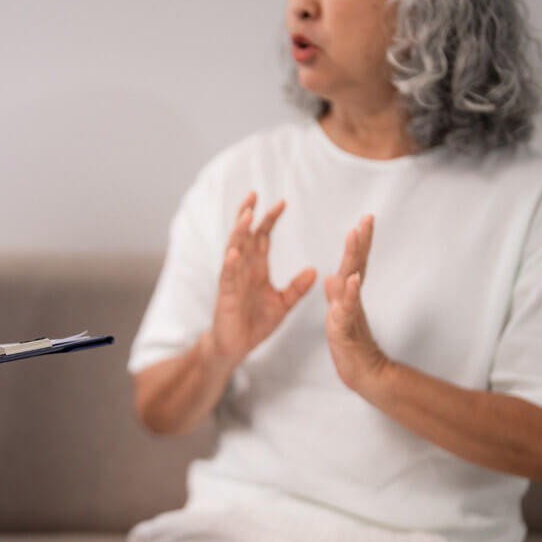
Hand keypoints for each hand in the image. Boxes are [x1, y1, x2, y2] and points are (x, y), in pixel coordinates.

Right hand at [209, 192, 317, 372]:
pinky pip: (228, 277)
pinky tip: (233, 252)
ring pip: (233, 250)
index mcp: (256, 267)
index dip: (270, 219)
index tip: (282, 202)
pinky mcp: (226, 295)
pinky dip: (230, 264)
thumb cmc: (256, 323)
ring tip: (245, 215)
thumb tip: (314, 270)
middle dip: (248, 215)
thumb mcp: (283, 304)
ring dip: (238, 232)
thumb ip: (296, 288)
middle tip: (254, 195)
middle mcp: (243, 268)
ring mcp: (233, 280)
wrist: (237, 347)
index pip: (262, 236)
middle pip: (245, 235)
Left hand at [324, 216, 389, 392]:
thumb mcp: (340, 316)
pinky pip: (347, 308)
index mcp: (349, 295)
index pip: (355, 263)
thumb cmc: (351, 345)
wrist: (363, 373)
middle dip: (361, 241)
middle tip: (367, 218)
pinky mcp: (345, 328)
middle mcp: (352, 299)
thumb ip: (338, 296)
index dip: (359, 242)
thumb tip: (332, 276)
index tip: (365, 219)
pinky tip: (352, 279)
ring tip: (356, 235)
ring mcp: (350, 312)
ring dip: (354, 257)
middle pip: (357, 265)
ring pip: (352, 280)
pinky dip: (350, 293)